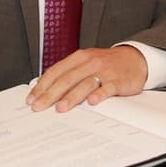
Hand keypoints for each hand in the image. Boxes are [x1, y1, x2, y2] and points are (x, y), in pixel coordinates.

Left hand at [26, 47, 146, 112]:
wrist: (134, 59)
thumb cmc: (106, 64)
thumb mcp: (85, 63)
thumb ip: (68, 73)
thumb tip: (43, 87)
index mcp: (79, 58)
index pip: (56, 71)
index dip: (42, 85)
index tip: (32, 98)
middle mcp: (89, 63)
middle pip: (66, 79)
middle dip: (50, 94)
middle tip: (39, 107)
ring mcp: (104, 71)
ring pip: (84, 84)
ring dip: (71, 97)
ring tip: (60, 108)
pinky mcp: (118, 80)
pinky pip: (107, 88)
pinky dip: (99, 95)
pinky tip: (92, 102)